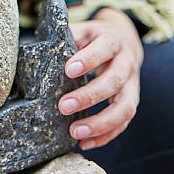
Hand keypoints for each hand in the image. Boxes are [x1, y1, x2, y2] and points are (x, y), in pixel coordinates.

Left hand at [58, 8, 142, 149]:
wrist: (124, 39)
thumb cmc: (93, 38)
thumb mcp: (83, 30)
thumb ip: (67, 37)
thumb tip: (40, 50)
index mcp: (112, 40)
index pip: (105, 48)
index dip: (89, 59)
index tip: (69, 70)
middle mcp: (126, 62)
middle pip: (115, 80)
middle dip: (90, 95)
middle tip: (63, 106)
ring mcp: (132, 84)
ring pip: (126, 106)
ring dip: (101, 122)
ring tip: (75, 132)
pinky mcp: (131, 100)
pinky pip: (124, 122)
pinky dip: (106, 135)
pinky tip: (86, 143)